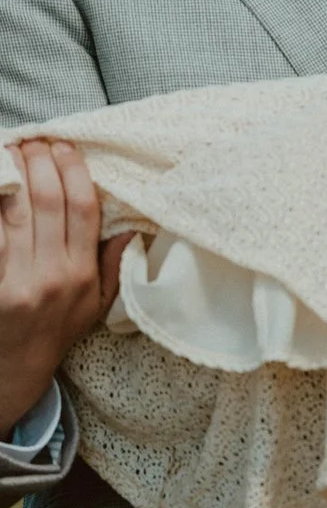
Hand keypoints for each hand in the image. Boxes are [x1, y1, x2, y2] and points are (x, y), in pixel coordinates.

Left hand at [1, 139, 133, 428]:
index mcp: (83, 274)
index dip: (75, 174)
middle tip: (38, 139)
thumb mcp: (97, 306)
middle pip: (50, 203)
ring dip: (16, 173)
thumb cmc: (57, 333)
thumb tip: (131, 232)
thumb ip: (114, 267)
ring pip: (17, 211)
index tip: (67, 148)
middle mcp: (52, 273)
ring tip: (15, 148)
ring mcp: (19, 276)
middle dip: (43, 164)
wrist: (13, 368)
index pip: (83, 211)